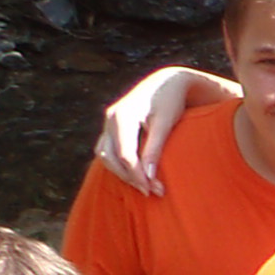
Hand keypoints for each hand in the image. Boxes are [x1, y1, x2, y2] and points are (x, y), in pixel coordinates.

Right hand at [97, 64, 228, 193]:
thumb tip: (148, 176)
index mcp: (122, 116)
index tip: (154, 190)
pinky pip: (107, 151)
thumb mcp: (166, 124)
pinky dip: (118, 165)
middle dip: (129, 177)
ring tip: (145, 186)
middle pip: (110, 157)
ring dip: (121, 173)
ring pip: (105, 155)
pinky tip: (137, 175)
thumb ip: (155, 149)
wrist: (166, 82)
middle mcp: (110, 118)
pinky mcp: (111, 128)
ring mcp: (107, 123)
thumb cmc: (170, 101)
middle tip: (151, 192)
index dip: (137, 175)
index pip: (125, 154)